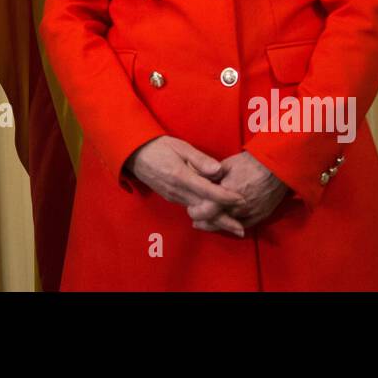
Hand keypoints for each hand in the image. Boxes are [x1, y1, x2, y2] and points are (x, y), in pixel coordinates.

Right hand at [125, 136, 246, 236]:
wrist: (135, 154)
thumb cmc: (159, 146)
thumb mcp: (181, 147)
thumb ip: (200, 159)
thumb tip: (218, 170)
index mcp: (181, 176)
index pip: (208, 191)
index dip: (226, 197)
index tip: (242, 200)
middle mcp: (177, 191)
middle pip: (205, 210)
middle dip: (224, 220)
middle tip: (242, 230)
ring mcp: (174, 197)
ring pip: (199, 213)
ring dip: (216, 220)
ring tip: (233, 227)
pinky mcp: (172, 198)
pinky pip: (191, 209)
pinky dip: (205, 215)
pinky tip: (215, 216)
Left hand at [188, 151, 289, 232]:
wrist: (275, 168)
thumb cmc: (249, 164)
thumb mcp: (226, 165)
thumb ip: (210, 176)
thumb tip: (194, 178)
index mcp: (228, 192)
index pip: (207, 209)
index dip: (197, 211)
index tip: (190, 209)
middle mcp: (238, 206)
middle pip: (215, 220)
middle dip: (203, 220)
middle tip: (194, 218)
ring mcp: (249, 213)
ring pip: (227, 225)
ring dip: (215, 225)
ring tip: (204, 224)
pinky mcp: (258, 217)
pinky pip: (241, 227)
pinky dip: (230, 227)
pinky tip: (223, 224)